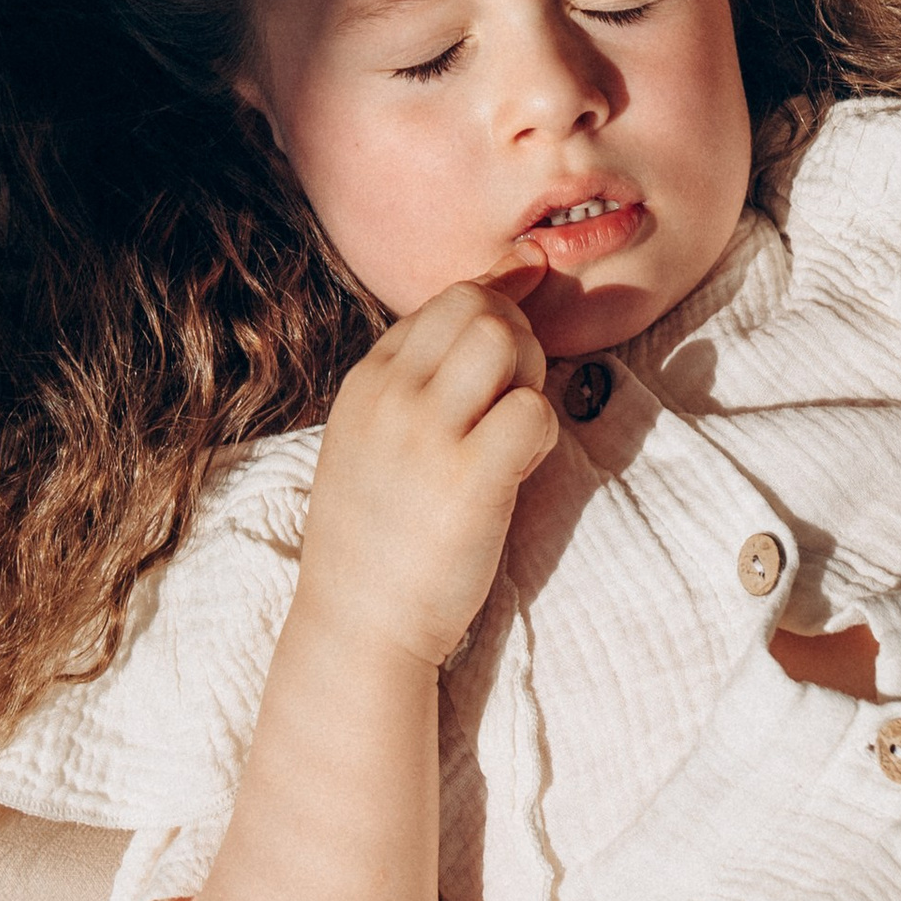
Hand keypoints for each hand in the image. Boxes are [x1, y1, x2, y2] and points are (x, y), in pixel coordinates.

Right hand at [298, 272, 559, 669]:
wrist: (358, 626)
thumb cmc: (381, 529)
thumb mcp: (378, 432)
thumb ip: (429, 365)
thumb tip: (513, 274)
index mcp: (368, 380)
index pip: (448, 299)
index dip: (495, 325)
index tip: (505, 372)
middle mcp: (392, 395)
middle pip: (480, 306)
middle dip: (516, 341)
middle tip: (511, 402)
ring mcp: (426, 435)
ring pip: (505, 340)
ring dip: (530, 378)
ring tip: (513, 431)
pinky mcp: (469, 481)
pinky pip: (533, 412)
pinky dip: (543, 434)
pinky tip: (519, 470)